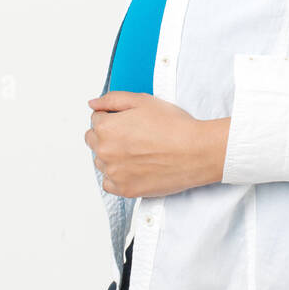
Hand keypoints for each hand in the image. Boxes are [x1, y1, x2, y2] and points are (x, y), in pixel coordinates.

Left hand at [85, 91, 230, 197]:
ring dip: (112, 156)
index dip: (112, 117)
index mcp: (106, 128)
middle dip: (108, 135)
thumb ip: (112, 99)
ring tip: (138, 150)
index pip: (96, 119)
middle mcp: (105, 151)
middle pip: (94, 141)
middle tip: (133, 135)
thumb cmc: (173, 126)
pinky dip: (118, 176)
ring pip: (101, 162)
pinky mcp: (125, 190)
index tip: (128, 121)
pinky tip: (134, 167)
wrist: (195, 151)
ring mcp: (114, 173)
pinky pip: (109, 183)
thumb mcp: (142, 100)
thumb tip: (93, 104)